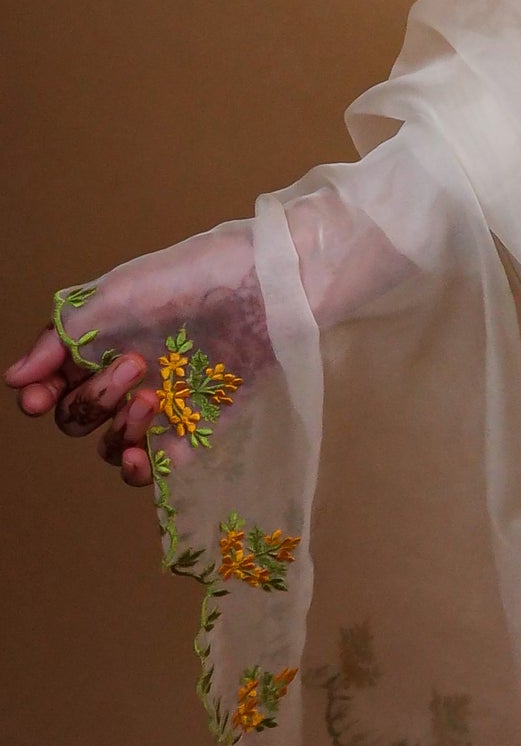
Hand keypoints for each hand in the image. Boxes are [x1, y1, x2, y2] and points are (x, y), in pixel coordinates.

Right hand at [6, 226, 261, 489]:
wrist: (270, 287)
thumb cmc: (196, 276)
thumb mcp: (120, 294)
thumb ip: (64, 334)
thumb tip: (14, 377)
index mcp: (103, 344)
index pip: (53, 385)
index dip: (39, 398)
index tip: (40, 397)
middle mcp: (129, 378)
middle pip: (78, 419)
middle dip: (92, 401)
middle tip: (132, 367)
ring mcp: (164, 405)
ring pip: (114, 447)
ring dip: (119, 434)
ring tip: (149, 401)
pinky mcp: (200, 426)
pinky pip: (161, 464)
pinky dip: (147, 469)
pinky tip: (151, 456)